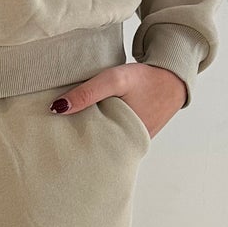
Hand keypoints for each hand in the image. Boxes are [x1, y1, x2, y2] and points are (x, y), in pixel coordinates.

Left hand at [48, 62, 187, 137]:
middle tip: (56, 134)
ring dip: (91, 132)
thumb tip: (57, 108)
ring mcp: (132, 141)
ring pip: (104, 140)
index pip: (90, 149)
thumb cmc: (145, 79)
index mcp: (124, 141)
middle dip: (78, 140)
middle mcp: (129, 146)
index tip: (54, 138)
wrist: (173, 76)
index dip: (72, 144)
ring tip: (69, 127)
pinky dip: (102, 126)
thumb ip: (87, 92)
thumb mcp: (114, 80)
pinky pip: (113, 133)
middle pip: (96, 147)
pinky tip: (90, 118)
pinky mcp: (133, 133)